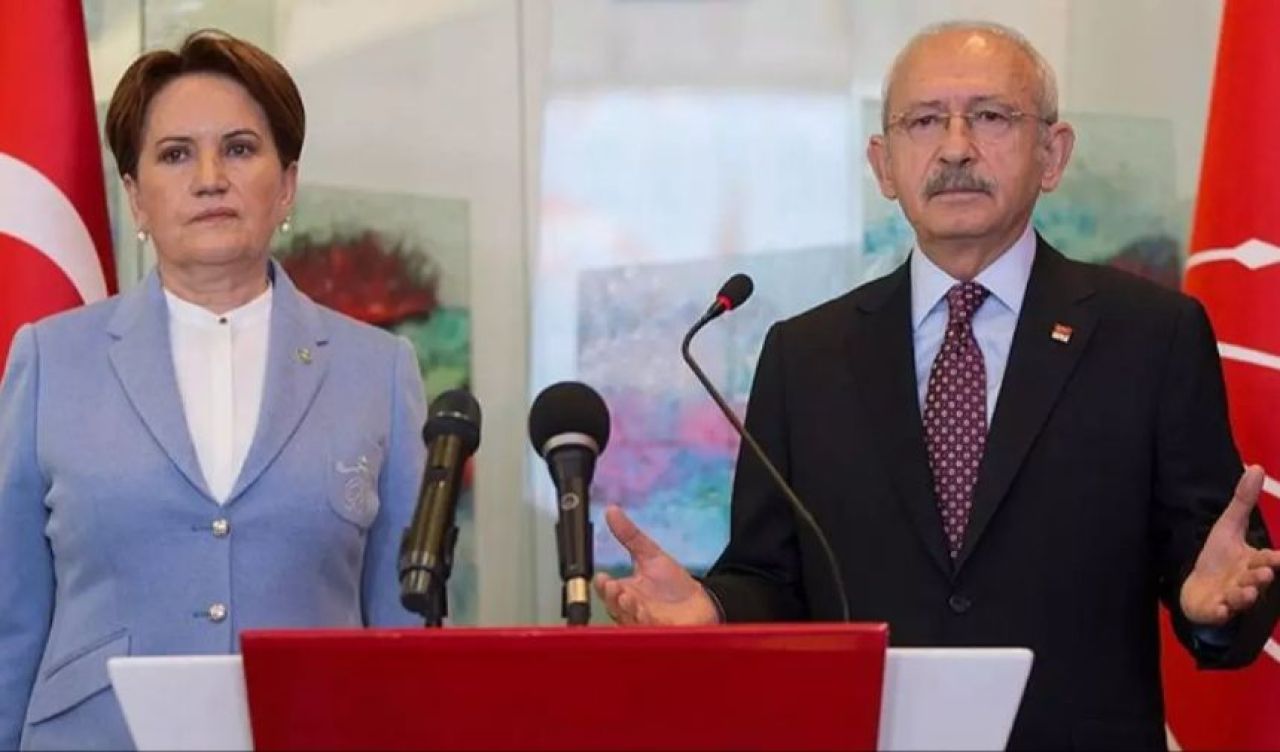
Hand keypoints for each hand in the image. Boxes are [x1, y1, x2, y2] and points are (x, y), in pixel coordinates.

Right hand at [592, 505, 719, 625]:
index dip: (603, 586)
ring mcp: (646, 624)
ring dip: (628, 611)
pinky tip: (648, 614)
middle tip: (614, 587)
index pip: (607, 590)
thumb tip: (611, 510)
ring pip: (631, 621)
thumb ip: (629, 535)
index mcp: (625, 593)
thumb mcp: (650, 554)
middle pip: (615, 608)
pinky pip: (653, 630)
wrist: (703, 604)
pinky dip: (649, 623)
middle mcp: (631, 611)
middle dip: (613, 598)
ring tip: (629, 599)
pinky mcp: (664, 632)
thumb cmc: (673, 585)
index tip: (603, 578)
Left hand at [1180, 465, 1279, 625]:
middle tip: (1264, 571)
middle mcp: (1248, 581)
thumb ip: (1243, 501)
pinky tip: (1221, 608)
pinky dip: (1221, 612)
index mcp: (1254, 562)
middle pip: (1258, 578)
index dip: (1277, 559)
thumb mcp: (1229, 526)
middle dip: (1262, 575)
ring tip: (1247, 590)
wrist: (1198, 588)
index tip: (1279, 558)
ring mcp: (1232, 597)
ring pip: (1241, 597)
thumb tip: (1256, 468)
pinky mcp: (1215, 610)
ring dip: (1245, 595)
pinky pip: (1220, 613)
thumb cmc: (1219, 558)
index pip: (1270, 559)